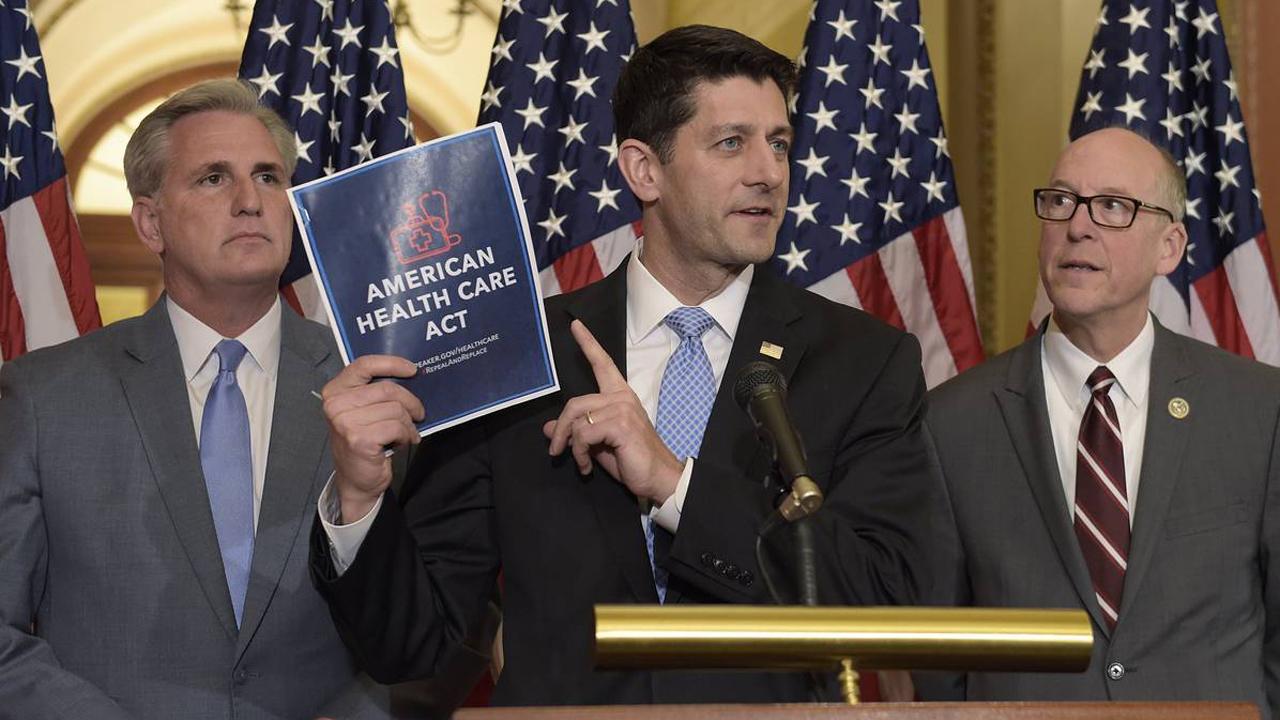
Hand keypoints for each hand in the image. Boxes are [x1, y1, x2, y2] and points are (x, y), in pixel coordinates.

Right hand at [322, 355, 423, 521]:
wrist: (356, 480)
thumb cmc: (363, 442)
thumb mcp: (363, 411)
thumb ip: (376, 392)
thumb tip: (410, 376)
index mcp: (335, 391)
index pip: (364, 365)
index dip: (391, 363)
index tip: (412, 369)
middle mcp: (335, 405)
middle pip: (387, 389)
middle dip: (410, 402)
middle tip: (418, 414)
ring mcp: (345, 423)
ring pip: (396, 410)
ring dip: (408, 424)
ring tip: (405, 433)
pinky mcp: (359, 439)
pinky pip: (397, 427)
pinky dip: (405, 435)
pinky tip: (401, 442)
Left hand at [543, 320, 683, 503]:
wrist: (657, 478)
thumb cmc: (631, 460)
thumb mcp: (597, 444)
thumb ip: (576, 432)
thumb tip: (548, 428)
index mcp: (619, 395)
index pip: (602, 363)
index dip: (588, 343)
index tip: (575, 325)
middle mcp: (621, 397)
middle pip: (574, 402)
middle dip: (560, 430)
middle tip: (555, 451)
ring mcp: (622, 408)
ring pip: (576, 420)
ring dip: (571, 446)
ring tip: (579, 463)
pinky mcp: (620, 424)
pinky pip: (583, 434)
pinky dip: (579, 453)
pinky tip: (587, 466)